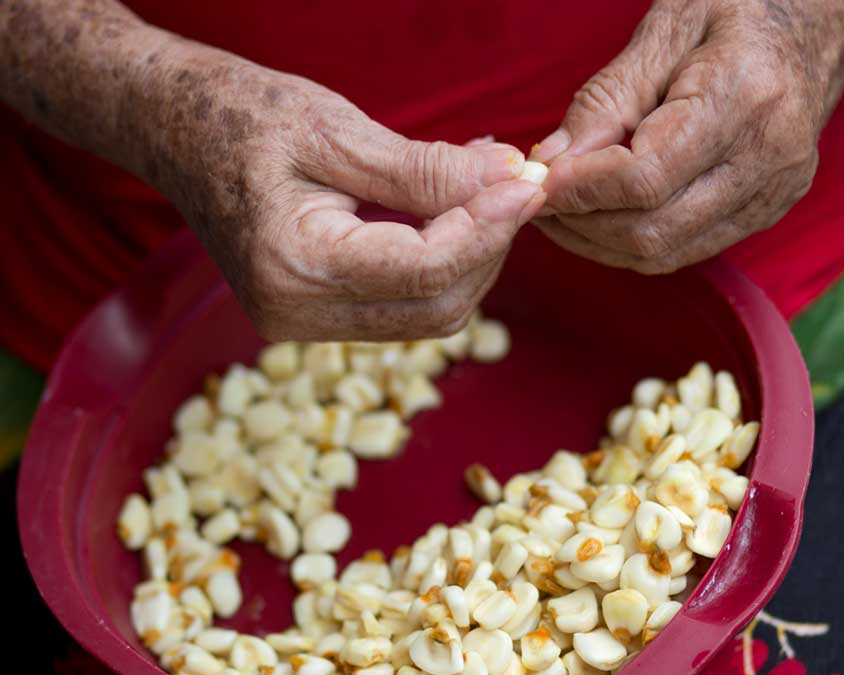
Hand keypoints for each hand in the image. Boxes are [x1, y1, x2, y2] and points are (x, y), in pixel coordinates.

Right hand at [125, 40, 539, 340]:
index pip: (425, 270)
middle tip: (515, 187)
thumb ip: (426, 169)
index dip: (489, 229)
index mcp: (294, 266)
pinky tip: (452, 217)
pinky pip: (401, 307)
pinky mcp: (312, 316)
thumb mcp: (334, 130)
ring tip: (485, 194)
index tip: (528, 184)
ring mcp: (301, 324)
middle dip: (488, 247)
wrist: (171, 130)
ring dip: (470, 260)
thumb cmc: (239, 116)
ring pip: (426, 315)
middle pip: (435, 306)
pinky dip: (440, 266)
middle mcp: (295, 314)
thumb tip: (509, 180)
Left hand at [531, 0, 843, 272]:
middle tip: (538, 199)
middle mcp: (768, 158)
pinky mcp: (764, 214)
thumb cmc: (735, 12)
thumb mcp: (663, 30)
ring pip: (662, 253)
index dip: (579, 190)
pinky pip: (682, 251)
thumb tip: (549, 166)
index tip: (537, 180)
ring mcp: (772, 194)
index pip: (644, 179)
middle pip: (650, 230)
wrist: (814, 28)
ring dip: (597, 241)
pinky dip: (629, 242)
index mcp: (745, 97)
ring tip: (563, 209)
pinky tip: (601, 215)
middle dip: (580, 223)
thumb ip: (604, 101)